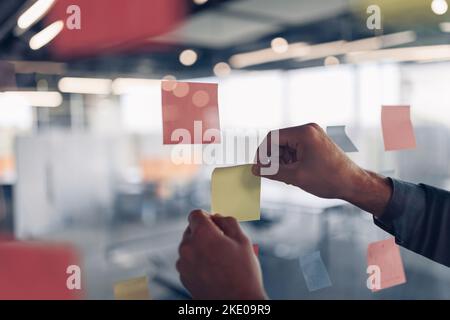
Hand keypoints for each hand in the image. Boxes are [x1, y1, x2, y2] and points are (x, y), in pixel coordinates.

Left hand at [176, 210, 266, 299]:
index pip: (195, 214)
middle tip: (222, 243)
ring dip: (200, 247)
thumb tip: (217, 216)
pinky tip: (213, 270)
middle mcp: (188, 247)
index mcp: (202, 234)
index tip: (215, 224)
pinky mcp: (183, 277)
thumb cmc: (243, 273)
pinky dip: (197, 262)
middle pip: (191, 230)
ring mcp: (183, 263)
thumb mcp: (243, 240)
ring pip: (189, 246)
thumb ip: (228, 221)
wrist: (237, 304)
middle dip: (204, 232)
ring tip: (219, 260)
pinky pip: (188, 262)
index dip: (207, 216)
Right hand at [252, 123, 391, 216]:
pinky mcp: (316, 143)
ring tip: (289, 177)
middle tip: (275, 176)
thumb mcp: (296, 177)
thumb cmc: (329, 179)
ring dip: (283, 162)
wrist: (354, 184)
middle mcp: (308, 130)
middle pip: (279, 142)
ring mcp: (313, 135)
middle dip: (274, 159)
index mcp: (304, 133)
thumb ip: (272, 171)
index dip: (262, 153)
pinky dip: (291, 161)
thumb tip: (254, 169)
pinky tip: (296, 174)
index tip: (258, 167)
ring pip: (286, 147)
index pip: (272, 137)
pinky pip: (295, 149)